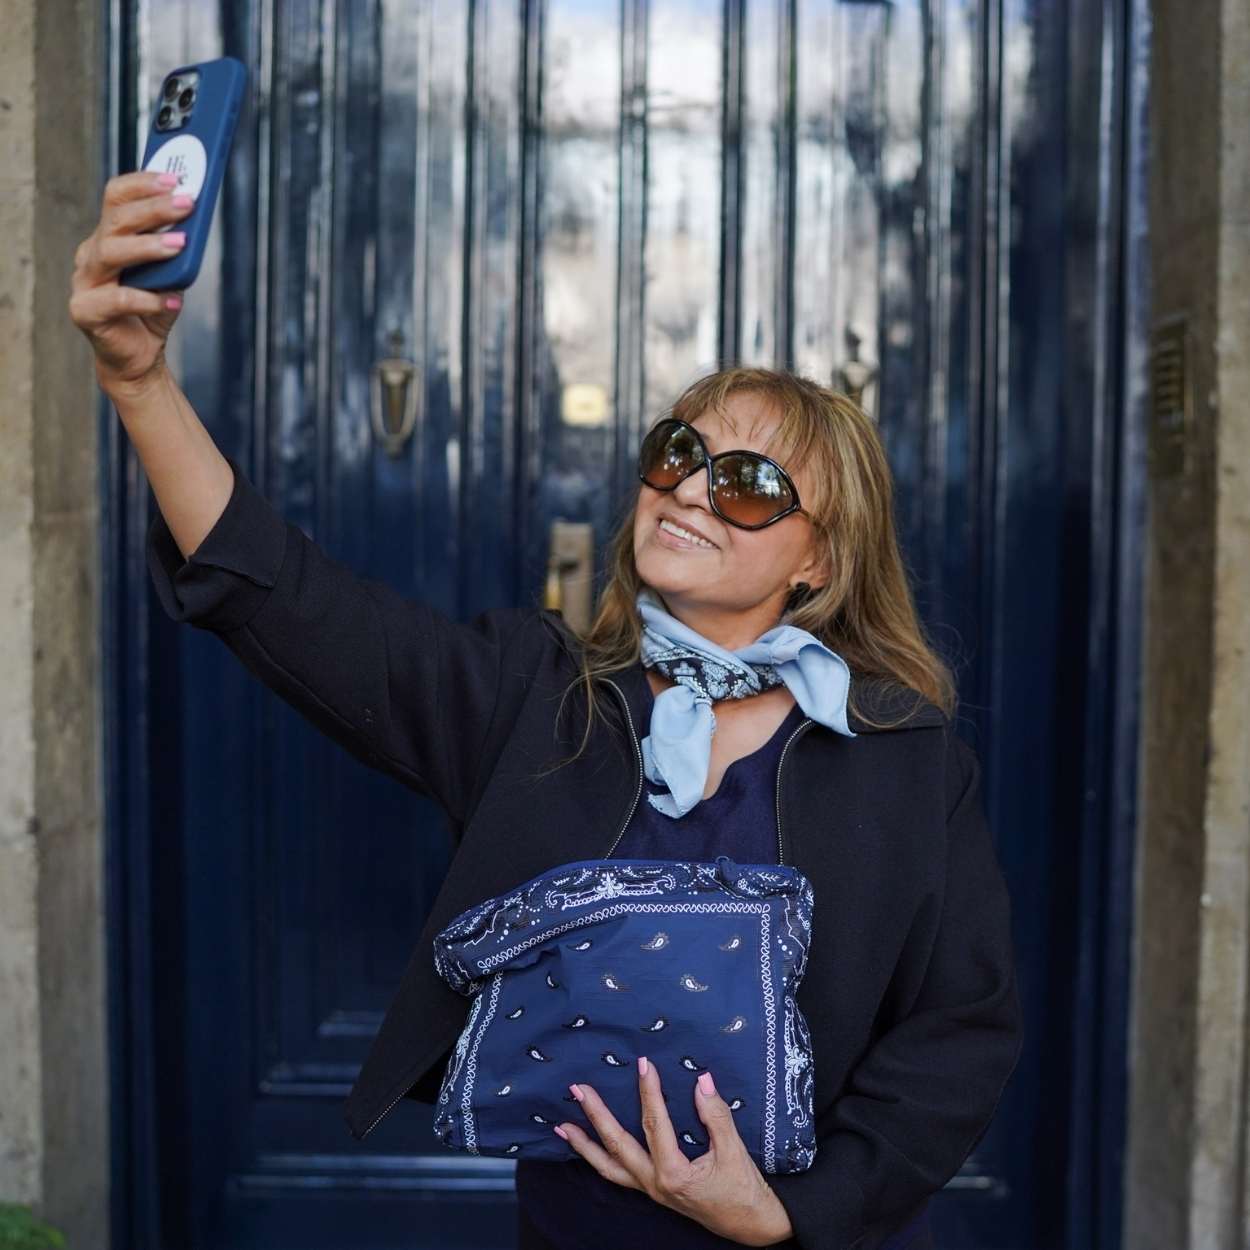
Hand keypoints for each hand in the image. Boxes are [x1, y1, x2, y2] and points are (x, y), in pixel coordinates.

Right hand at [69, 170, 195, 396]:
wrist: (139, 357)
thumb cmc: (153, 310)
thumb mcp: (171, 275)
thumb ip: (178, 251)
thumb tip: (197, 220)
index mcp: (108, 237)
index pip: (116, 197)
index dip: (143, 184)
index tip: (176, 179)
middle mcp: (92, 254)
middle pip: (116, 220)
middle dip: (153, 208)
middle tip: (187, 203)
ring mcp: (85, 282)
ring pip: (110, 253)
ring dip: (148, 246)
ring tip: (180, 244)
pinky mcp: (85, 312)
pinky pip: (115, 300)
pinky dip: (146, 300)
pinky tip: (170, 303)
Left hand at [555, 1057, 794, 1246]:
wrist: (753, 1226)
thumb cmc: (744, 1190)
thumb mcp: (734, 1151)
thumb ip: (716, 1115)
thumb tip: (702, 1080)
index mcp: (673, 1173)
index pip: (654, 1124)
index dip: (649, 1091)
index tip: (644, 1064)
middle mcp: (655, 1183)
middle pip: (617, 1145)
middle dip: (595, 1116)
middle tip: (578, 1089)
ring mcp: (652, 1190)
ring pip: (610, 1168)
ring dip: (585, 1146)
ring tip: (563, 1127)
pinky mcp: (655, 1191)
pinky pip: (620, 1176)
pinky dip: (601, 1161)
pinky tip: (590, 1148)